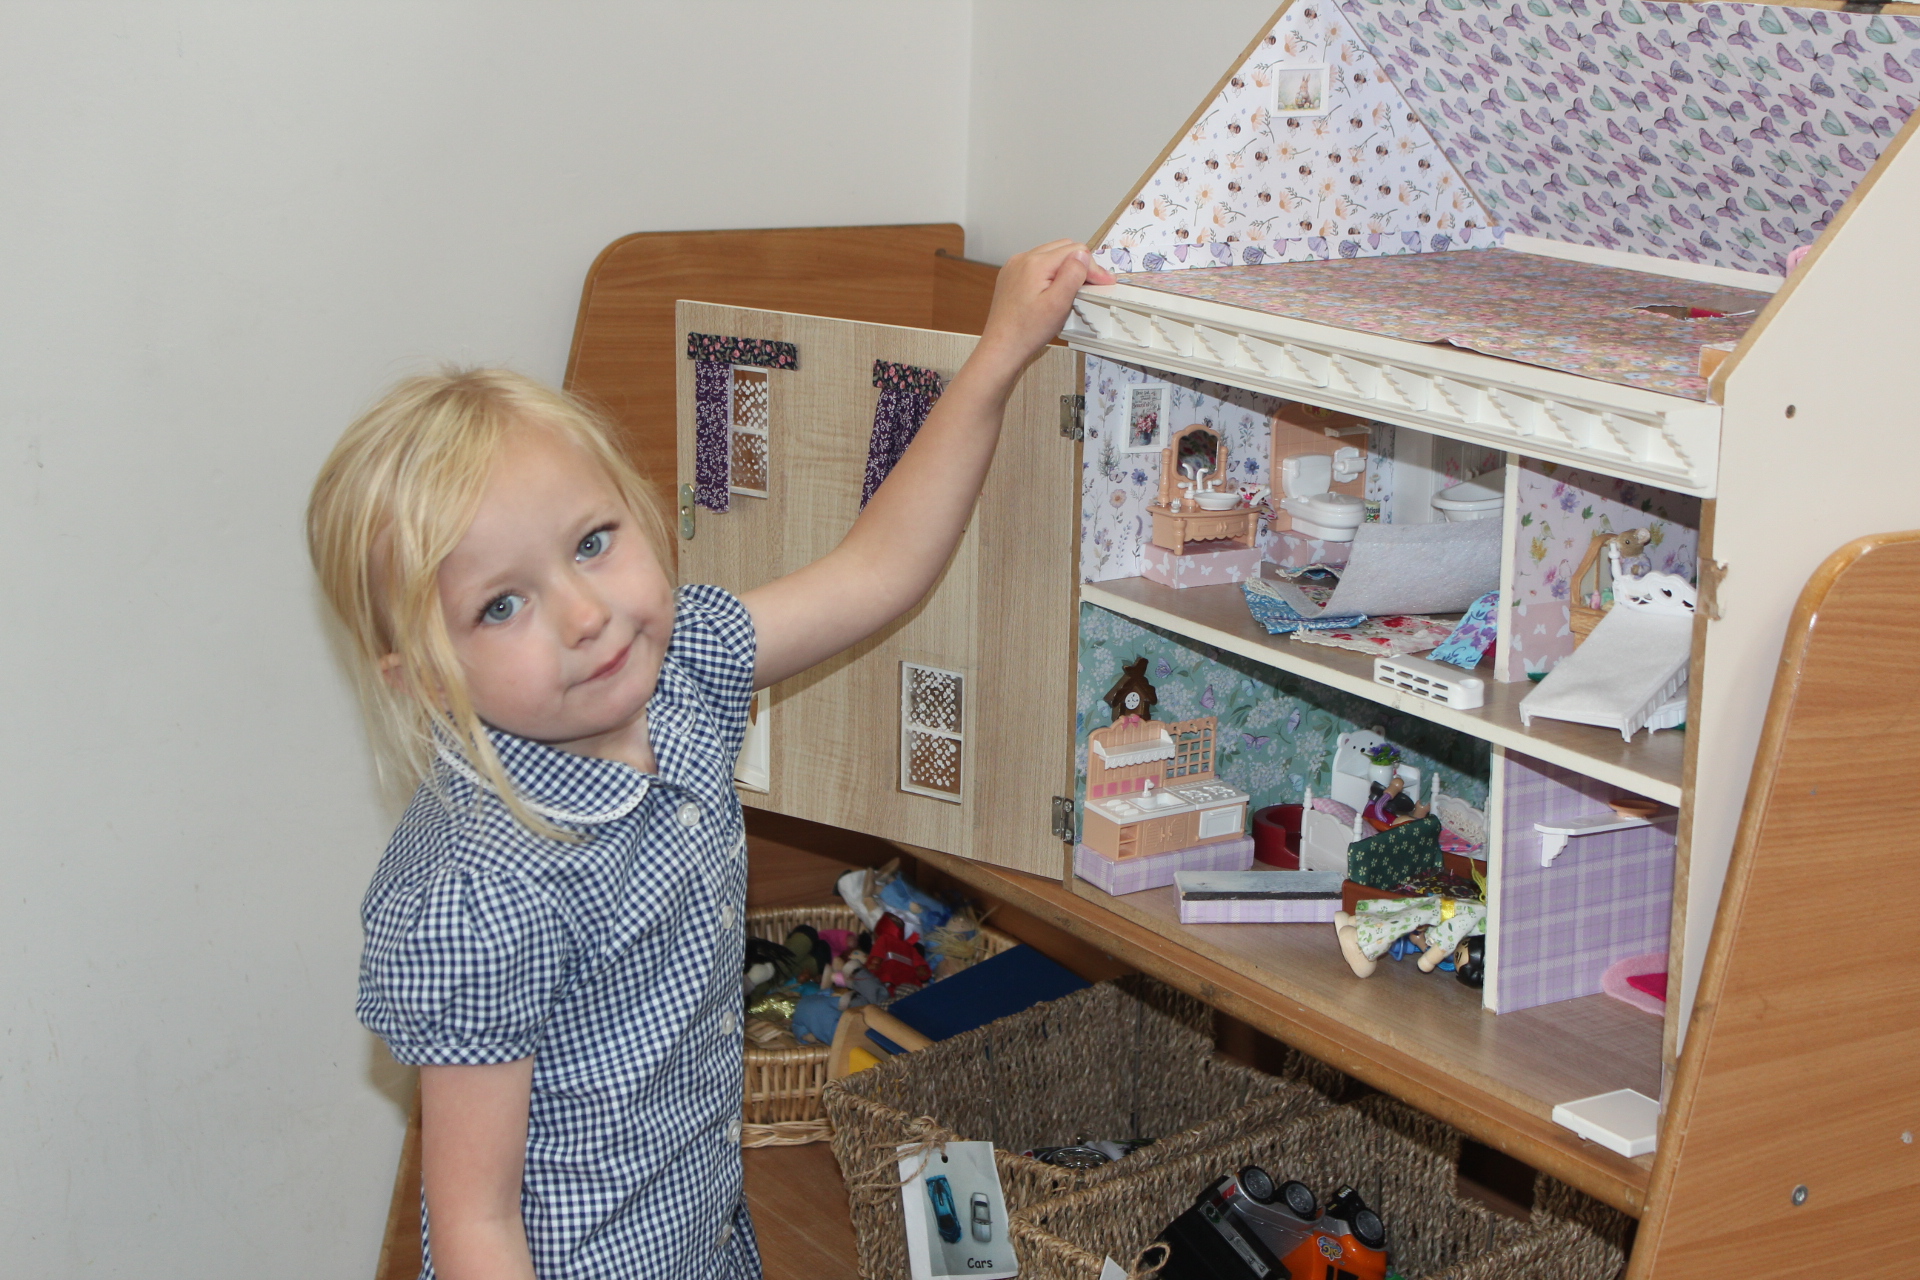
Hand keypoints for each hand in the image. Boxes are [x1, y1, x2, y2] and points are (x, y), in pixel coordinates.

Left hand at [973, 240, 1115, 372]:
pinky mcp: (1011, 276)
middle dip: (1081, 264)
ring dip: (1066, 267)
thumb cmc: (1028, 331)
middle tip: (1094, 285)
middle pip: (1062, 248)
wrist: (1002, 347)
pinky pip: (1036, 265)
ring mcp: (1014, 266)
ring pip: (1050, 255)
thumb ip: (1072, 274)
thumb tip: (1083, 255)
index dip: (1092, 267)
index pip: (1075, 251)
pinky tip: (1055, 289)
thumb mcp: (1058, 303)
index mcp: (1036, 263)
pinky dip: (1050, 272)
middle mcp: (1022, 258)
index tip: (1105, 283)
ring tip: (1077, 287)